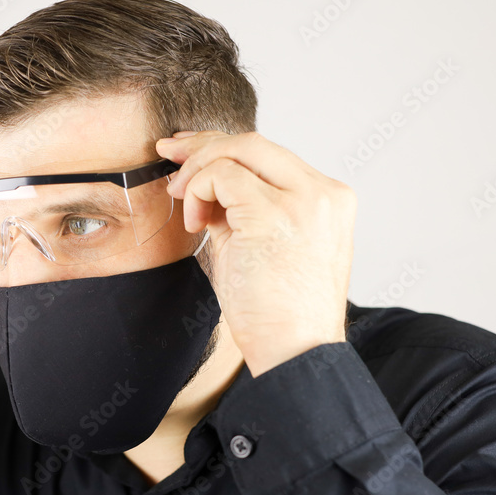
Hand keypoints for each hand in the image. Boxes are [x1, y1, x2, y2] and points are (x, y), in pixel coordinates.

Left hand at [155, 131, 354, 376]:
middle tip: (167, 153)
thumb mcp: (262, 245)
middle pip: (253, 143)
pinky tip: (196, 225)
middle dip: (201, 144)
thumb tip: (205, 179)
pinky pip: (223, 175)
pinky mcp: (276, 214)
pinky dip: (198, 191)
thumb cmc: (277, 312)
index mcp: (328, 199)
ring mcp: (305, 200)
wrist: (295, 352)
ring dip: (197, 172)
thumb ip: (243, 208)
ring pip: (237, 151)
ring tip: (184, 207)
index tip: (187, 154)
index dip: (221, 147)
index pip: (269, 154)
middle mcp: (324, 192)